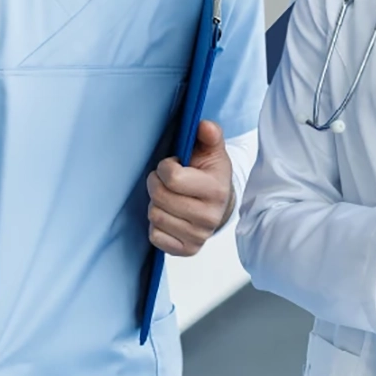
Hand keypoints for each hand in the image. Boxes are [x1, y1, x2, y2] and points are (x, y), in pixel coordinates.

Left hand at [146, 120, 233, 256]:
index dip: (165, 167)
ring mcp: (199, 236)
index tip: (174, 164)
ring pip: (155, 216)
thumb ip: (209, 134)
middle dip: (156, 183)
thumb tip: (204, 125)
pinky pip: (155, 236)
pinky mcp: (188, 250)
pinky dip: (157, 225)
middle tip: (166, 180)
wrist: (220, 206)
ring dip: (156, 203)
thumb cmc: (210, 174)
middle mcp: (209, 217)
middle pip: (159, 197)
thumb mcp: (212, 151)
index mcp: (216, 190)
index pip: (172, 178)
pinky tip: (169, 214)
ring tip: (169, 196)